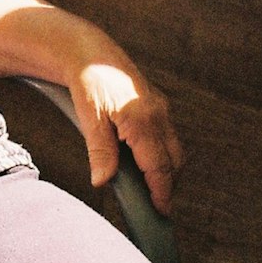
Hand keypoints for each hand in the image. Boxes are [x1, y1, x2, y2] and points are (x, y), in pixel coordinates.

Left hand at [68, 63, 183, 215]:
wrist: (89, 50)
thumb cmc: (87, 81)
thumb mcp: (89, 118)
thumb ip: (99, 151)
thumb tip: (102, 181)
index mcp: (141, 120)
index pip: (159, 167)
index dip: (161, 192)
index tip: (161, 212)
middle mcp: (158, 114)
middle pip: (174, 161)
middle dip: (168, 184)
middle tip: (156, 205)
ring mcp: (161, 108)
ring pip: (173, 148)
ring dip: (166, 169)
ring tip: (151, 188)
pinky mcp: (158, 104)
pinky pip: (167, 135)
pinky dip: (162, 153)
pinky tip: (146, 161)